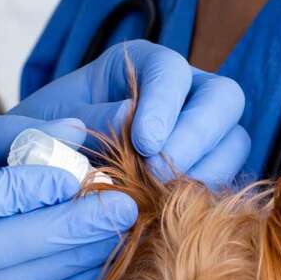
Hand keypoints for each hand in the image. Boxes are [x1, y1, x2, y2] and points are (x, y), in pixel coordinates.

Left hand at [13, 40, 249, 186]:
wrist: (47, 175)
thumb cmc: (47, 138)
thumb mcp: (52, 122)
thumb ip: (88, 115)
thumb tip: (127, 115)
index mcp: (145, 66)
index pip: (172, 71)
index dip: (165, 105)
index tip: (144, 143)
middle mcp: (185, 92)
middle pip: (224, 99)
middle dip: (197, 137)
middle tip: (157, 173)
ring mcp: (203, 133)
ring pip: (234, 143)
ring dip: (204, 172)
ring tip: (159, 198)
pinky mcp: (207, 171)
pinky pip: (226, 181)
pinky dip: (203, 198)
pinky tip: (168, 213)